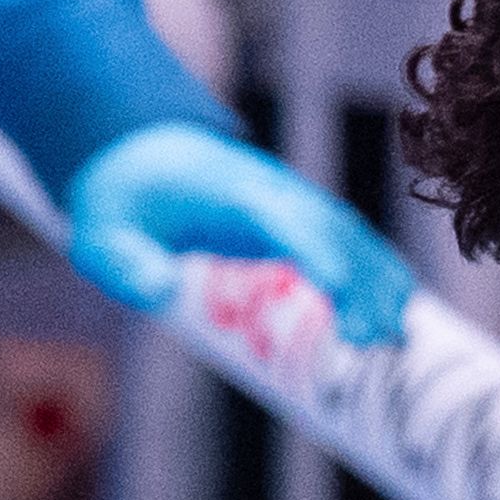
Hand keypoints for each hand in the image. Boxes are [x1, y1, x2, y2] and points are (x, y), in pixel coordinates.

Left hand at [63, 122, 412, 348]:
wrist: (138, 156)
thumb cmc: (119, 203)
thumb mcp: (100, 237)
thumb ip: (124, 265)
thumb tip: (159, 290)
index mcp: (228, 194)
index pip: (283, 221)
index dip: (317, 253)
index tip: (342, 294)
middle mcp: (272, 192)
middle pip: (330, 233)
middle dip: (360, 284)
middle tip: (379, 342)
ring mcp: (290, 203)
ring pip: (350, 237)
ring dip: (379, 282)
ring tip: (399, 339)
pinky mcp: (296, 220)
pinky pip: (346, 244)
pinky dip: (375, 274)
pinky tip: (397, 312)